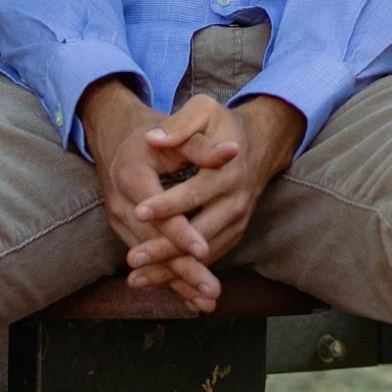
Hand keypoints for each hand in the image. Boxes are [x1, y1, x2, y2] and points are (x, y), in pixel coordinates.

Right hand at [79, 80, 238, 311]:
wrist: (120, 135)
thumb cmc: (157, 131)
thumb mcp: (179, 129)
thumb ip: (202, 145)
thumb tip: (231, 153)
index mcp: (132, 174)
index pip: (157, 211)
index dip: (180, 231)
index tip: (203, 249)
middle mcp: (121, 202)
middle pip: (153, 242)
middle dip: (182, 269)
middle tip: (211, 290)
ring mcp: (120, 220)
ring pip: (150, 258)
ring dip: (178, 282)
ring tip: (207, 302)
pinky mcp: (126, 231)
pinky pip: (148, 259)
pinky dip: (169, 280)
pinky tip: (191, 301)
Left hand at [121, 94, 303, 296]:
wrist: (258, 143)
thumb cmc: (223, 125)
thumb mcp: (204, 110)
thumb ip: (180, 124)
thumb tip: (152, 138)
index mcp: (228, 171)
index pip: (194, 193)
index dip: (167, 205)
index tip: (138, 213)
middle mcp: (236, 201)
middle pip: (200, 233)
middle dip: (166, 249)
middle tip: (133, 260)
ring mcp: (237, 221)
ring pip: (204, 253)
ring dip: (172, 270)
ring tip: (137, 279)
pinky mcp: (233, 233)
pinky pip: (209, 258)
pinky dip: (184, 274)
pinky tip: (156, 281)